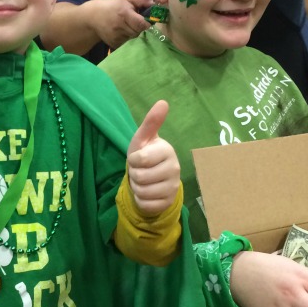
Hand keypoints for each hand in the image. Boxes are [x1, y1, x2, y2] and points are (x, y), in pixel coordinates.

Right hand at [93, 0, 151, 48]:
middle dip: (139, 28)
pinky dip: (127, 38)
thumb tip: (154, 4)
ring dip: (133, 33)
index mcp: (124, 14)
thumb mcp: (126, 0)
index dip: (146, 23)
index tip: (145, 21)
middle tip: (135, 22)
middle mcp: (120, 26)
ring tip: (127, 26)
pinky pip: (126, 43)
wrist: (94, 17)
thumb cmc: (113, 7)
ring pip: (133, 38)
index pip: (141, 24)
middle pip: (138, 32)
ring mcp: (116, 36)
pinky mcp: (114, 44)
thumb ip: (141, 0)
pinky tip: (121, 32)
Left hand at [126, 100, 179, 215]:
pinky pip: (145, 204)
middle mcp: (174, 168)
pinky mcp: (168, 202)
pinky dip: (140, 200)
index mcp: (167, 151)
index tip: (138, 158)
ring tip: (143, 181)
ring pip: (142, 192)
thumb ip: (151, 123)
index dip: (133, 160)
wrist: (153, 180)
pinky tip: (147, 193)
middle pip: (139, 177)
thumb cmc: (146, 156)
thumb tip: (163, 102)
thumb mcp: (143, 139)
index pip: (139, 159)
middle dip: (134, 175)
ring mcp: (173, 187)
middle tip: (141, 171)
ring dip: (137, 188)